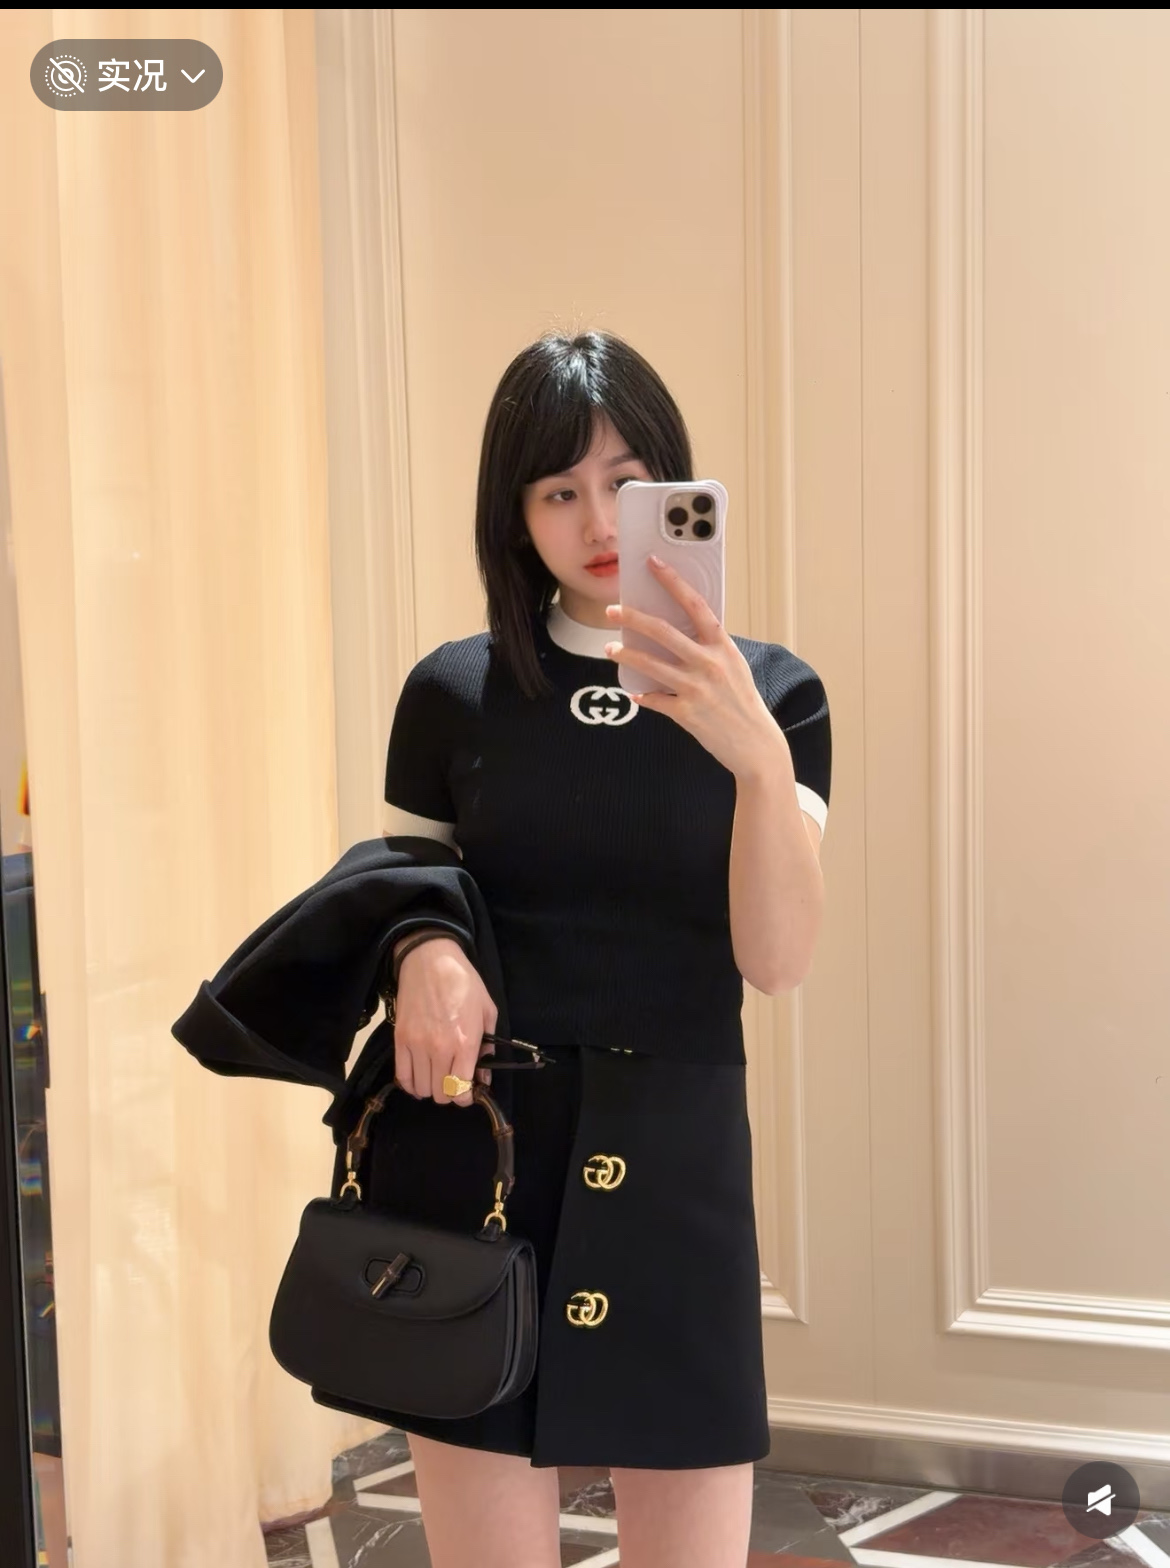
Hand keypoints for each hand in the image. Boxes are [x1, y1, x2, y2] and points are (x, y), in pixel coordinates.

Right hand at [391, 937, 496, 1105]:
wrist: (430, 960)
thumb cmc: (463, 982)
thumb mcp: (487, 1011)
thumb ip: (487, 1048)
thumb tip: (483, 1077)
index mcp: (465, 1043)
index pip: (461, 1090)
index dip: (466, 1098)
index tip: (468, 1092)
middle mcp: (439, 1049)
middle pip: (440, 1094)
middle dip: (450, 1093)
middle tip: (454, 1081)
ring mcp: (416, 1045)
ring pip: (421, 1089)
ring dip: (431, 1089)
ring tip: (437, 1076)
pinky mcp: (400, 1040)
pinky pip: (402, 1076)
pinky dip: (411, 1084)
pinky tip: (419, 1079)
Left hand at [603, 556, 786, 779]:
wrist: (756, 744)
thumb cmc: (743, 702)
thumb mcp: (734, 666)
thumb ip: (709, 648)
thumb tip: (676, 631)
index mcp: (722, 646)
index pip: (695, 605)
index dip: (673, 582)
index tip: (653, 565)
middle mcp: (709, 663)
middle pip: (663, 632)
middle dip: (632, 618)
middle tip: (611, 610)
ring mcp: (697, 688)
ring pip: (650, 665)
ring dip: (626, 655)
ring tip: (610, 648)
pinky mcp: (686, 713)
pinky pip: (654, 700)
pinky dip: (643, 697)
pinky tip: (635, 694)